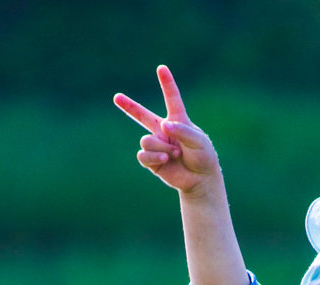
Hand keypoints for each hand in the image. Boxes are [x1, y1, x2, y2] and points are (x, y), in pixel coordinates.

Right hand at [114, 65, 220, 196]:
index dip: (167, 84)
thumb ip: (182, 131)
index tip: (162, 68)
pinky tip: (166, 161)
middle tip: (116, 97)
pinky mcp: (152, 161)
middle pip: (142, 116)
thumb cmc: (203, 157)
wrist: (200, 180)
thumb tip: (163, 126)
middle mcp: (164, 131)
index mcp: (178, 120)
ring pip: (147, 140)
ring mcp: (157, 145)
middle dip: (129, 106)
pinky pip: (143, 155)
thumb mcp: (198, 141)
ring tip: (176, 154)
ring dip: (162, 148)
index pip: (172, 99)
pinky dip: (154, 157)